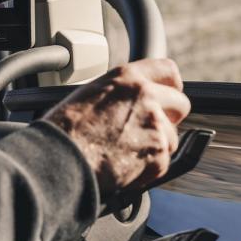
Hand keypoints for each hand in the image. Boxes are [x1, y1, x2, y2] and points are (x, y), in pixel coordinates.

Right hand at [44, 58, 190, 196]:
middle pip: (180, 105)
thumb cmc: (64, 131)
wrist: (59, 160)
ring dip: (155, 147)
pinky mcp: (158, 155)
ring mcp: (155, 125)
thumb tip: (131, 100)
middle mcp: (146, 96)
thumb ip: (120, 92)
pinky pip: (163, 163)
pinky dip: (147, 170)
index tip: (168, 97)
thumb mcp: (90, 94)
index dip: (170, 87)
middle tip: (145, 131)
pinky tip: (124, 167)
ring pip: (172, 138)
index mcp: (128, 78)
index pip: (168, 71)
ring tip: (126, 153)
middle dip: (168, 119)